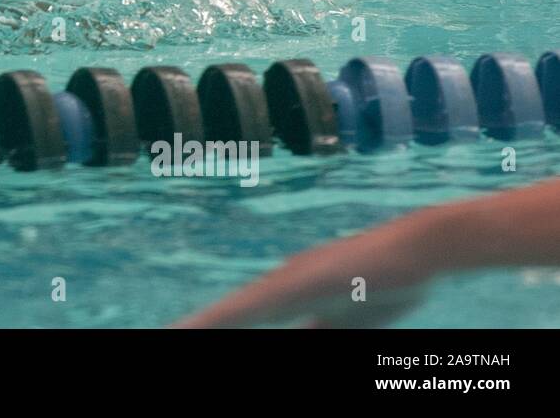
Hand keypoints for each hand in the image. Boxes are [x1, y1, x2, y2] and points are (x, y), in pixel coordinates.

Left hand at [173, 208, 442, 327]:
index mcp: (289, 295)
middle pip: (229, 314)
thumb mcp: (347, 320)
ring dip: (203, 323)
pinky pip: (264, 304)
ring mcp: (292, 279)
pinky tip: (212, 321)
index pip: (240, 317)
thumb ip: (321, 330)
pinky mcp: (305, 281)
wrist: (421, 248)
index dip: (210, 328)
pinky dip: (235, 314)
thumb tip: (306, 336)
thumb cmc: (388, 281)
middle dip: (197, 328)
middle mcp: (282, 283)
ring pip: (236, 309)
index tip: (178, 337)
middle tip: (164, 337)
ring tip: (172, 333)